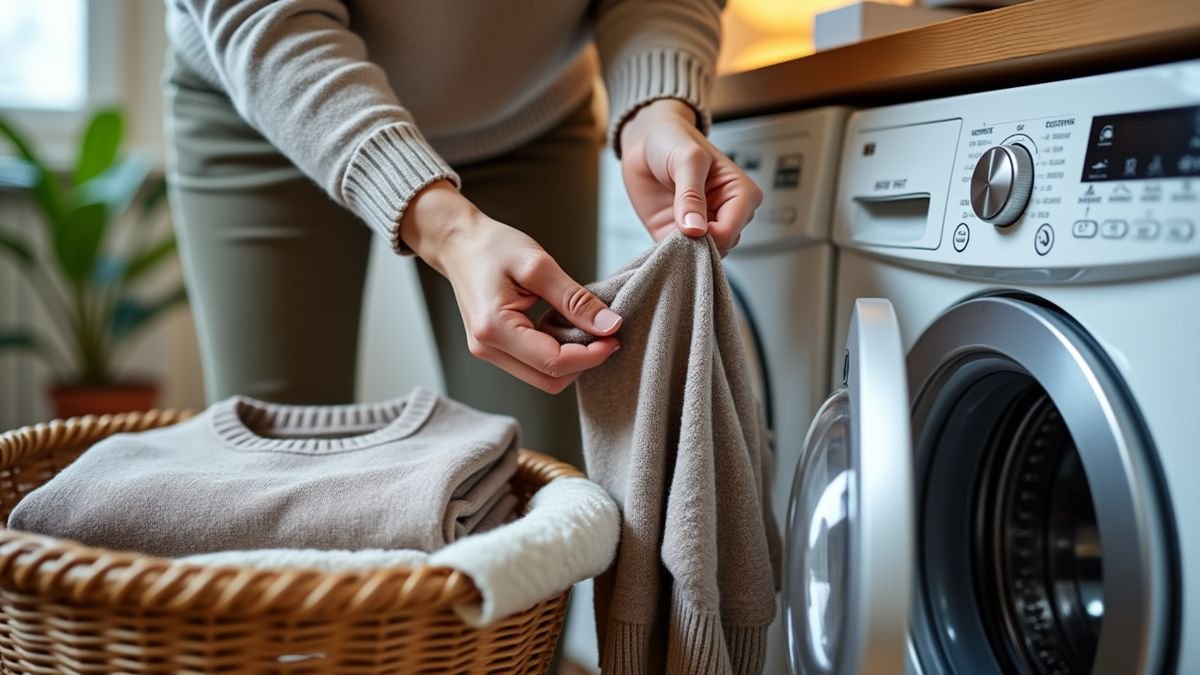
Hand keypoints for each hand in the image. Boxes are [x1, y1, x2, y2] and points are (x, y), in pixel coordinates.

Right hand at [399, 181, 621, 392]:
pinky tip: (565, 328)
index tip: (615, 336)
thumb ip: (575, 299)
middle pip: (549, 380)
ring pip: (543, 378)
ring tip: (585, 328)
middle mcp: (488, 349)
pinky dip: (556, 354)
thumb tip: (609, 325)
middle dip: (584, 362)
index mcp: (495, 329)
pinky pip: (533, 366)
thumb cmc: (492, 246)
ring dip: (571, 360)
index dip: (591, 355)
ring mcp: (489, 352)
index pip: (554, 363)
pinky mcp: (495, 349)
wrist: (459, 243)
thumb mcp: (538, 265)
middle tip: (606, 334)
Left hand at [619, 99, 762, 254]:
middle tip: (675, 225)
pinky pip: (681, 257)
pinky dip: (671, 254)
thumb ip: (691, 195)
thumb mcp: (687, 160)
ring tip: (668, 227)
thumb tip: (695, 230)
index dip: (707, 234)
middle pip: (720, 247)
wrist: (645, 142)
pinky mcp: (680, 237)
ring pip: (703, 257)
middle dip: (696, 243)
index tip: (685, 225)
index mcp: (741, 194)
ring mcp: (704, 228)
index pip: (731, 231)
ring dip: (683, 249)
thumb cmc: (674, 141)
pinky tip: (662, 240)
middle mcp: (727, 214)